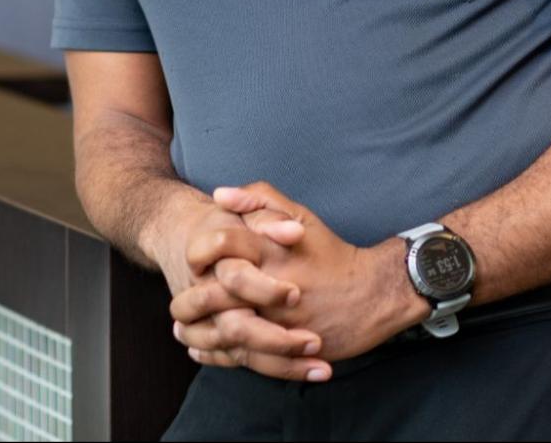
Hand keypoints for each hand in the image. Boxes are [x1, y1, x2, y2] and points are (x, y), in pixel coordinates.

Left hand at [171, 182, 426, 374]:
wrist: (374, 294)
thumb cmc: (331, 252)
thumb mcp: (299, 215)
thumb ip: (259, 200)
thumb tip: (218, 194)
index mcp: (271, 251)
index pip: (220, 246)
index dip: (198, 253)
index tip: (189, 260)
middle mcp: (271, 286)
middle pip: (215, 295)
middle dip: (190, 301)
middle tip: (176, 304)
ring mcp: (280, 321)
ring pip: (227, 331)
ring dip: (199, 332)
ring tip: (182, 329)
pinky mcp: (288, 349)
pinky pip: (246, 357)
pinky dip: (219, 356)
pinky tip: (203, 351)